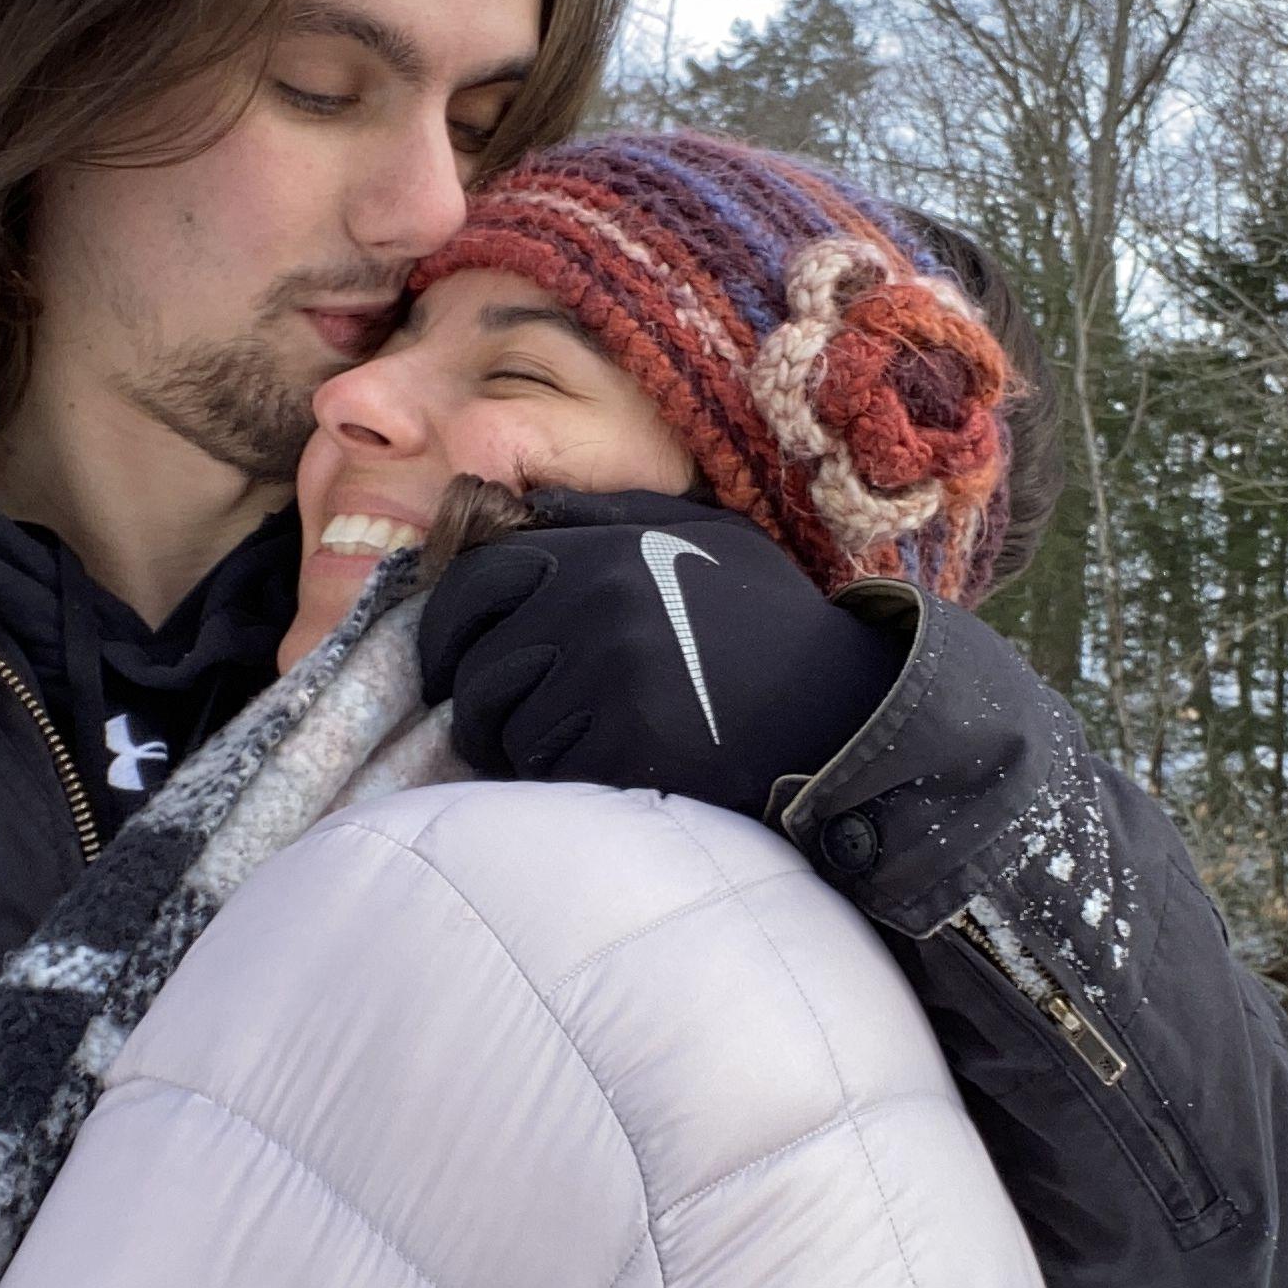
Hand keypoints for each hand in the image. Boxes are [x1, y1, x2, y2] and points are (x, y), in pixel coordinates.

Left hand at [419, 490, 906, 823]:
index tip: (448, 665)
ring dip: (527, 749)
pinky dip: (567, 780)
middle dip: (481, 706)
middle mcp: (598, 601)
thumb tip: (520, 506)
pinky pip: (550, 771)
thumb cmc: (769, 621)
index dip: (445, 630)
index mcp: (605, 550)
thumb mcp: (702, 535)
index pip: (476, 582)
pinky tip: (612, 770)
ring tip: (575, 747)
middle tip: (503, 729)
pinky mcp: (630, 739)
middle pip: (479, 666)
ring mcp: (612, 671)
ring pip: (508, 728)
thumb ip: (610, 517)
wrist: (843, 704)